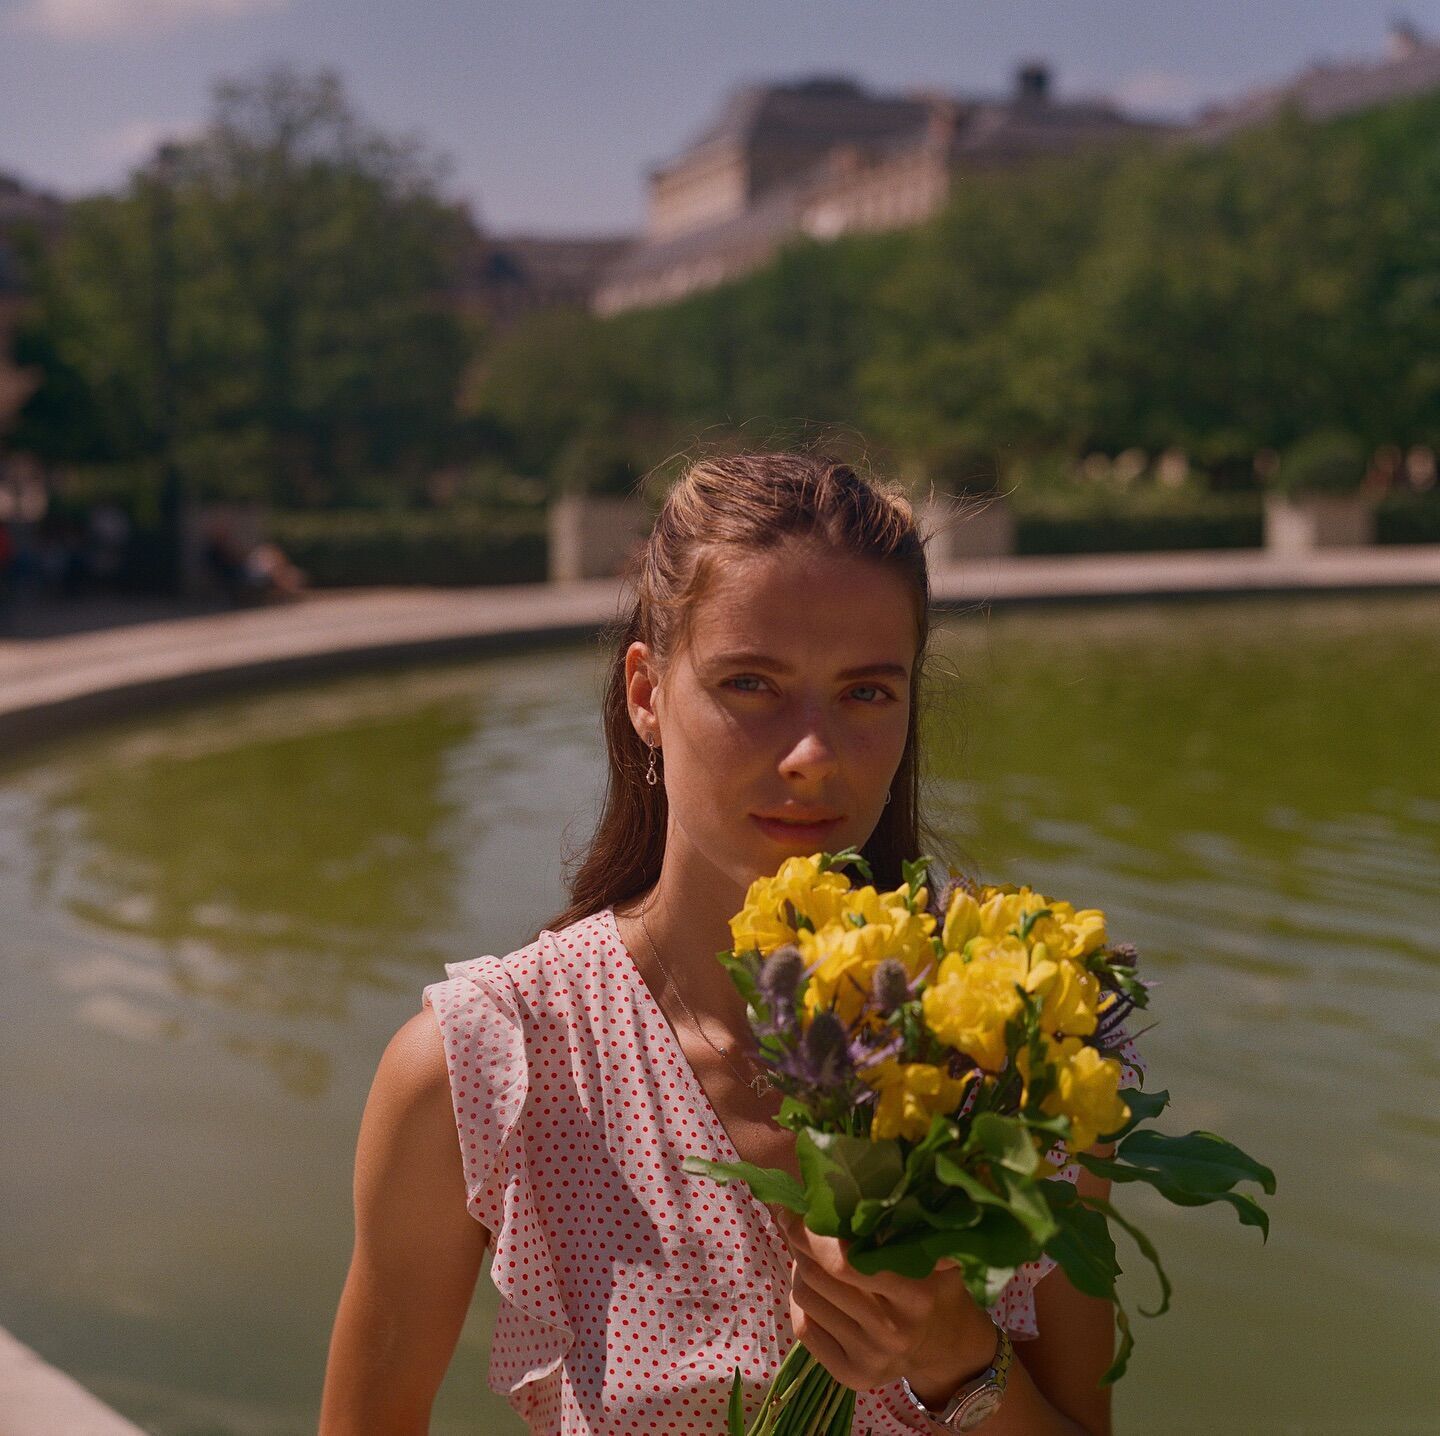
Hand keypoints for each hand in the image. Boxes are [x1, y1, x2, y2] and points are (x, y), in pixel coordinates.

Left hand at [775, 1211, 1000, 1403]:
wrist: (946, 1348)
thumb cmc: (935, 1285)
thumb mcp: (936, 1253)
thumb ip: (908, 1226)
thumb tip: (864, 1183)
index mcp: (915, 1295)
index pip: (844, 1261)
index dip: (811, 1232)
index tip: (795, 1208)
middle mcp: (892, 1331)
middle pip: (817, 1277)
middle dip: (800, 1243)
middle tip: (797, 1223)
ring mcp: (870, 1358)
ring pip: (805, 1298)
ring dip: (799, 1269)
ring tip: (810, 1255)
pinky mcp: (851, 1376)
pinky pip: (805, 1328)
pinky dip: (802, 1302)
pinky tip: (816, 1287)